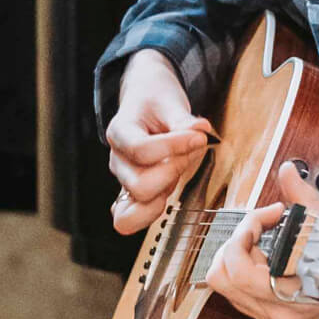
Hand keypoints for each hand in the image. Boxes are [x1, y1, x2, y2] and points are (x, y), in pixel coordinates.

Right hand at [107, 49, 214, 234]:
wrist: (145, 101)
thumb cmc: (155, 100)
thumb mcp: (170, 101)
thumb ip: (184, 120)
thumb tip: (201, 132)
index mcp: (120, 132)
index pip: (141, 150)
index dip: (174, 146)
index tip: (200, 137)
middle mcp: (117, 160)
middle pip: (140, 186)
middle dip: (173, 171)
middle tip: (189, 153)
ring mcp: (123, 179)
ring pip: (137, 206)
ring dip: (165, 192)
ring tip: (177, 172)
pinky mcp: (132, 192)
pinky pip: (130, 218)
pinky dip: (153, 212)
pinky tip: (169, 191)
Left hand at [205, 160, 318, 318]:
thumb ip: (301, 196)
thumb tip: (288, 171)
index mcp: (286, 291)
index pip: (237, 268)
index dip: (246, 231)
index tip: (267, 215)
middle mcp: (273, 309)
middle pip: (220, 277)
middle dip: (232, 245)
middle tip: (255, 229)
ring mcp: (268, 314)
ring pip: (223, 285)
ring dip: (235, 258)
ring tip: (259, 242)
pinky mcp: (266, 313)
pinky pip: (235, 292)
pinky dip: (241, 270)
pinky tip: (263, 257)